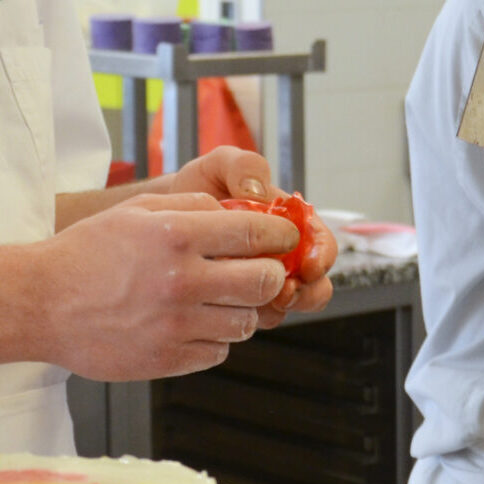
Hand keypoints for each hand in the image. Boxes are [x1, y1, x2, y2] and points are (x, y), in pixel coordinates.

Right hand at [33, 192, 296, 379]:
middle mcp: (180, 280)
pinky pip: (218, 351)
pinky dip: (214, 339)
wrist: (39, 303)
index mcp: (175, 236)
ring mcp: (175, 324)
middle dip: (270, 274)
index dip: (281, 234)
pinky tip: (191, 324)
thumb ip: (192, 208)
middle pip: (265, 281)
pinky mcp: (168, 359)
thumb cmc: (87, 253)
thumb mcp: (137, 212)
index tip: (284, 238)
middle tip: (259, 271)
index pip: (256, 232)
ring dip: (240, 309)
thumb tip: (241, 214)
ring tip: (217, 300)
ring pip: (246, 322)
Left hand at [163, 146, 337, 322]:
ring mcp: (262, 282)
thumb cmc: (197, 188)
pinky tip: (227, 304)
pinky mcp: (238, 302)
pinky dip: (247, 314)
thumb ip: (244, 166)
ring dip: (279, 308)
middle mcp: (282, 256)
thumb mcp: (218, 166)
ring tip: (256, 301)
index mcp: (289, 224)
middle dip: (307, 292)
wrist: (161, 216)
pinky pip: (254, 317)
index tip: (308, 265)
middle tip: (285, 292)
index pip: (322, 244)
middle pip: (315, 284)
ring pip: (288, 306)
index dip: (322, 256)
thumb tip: (258, 191)